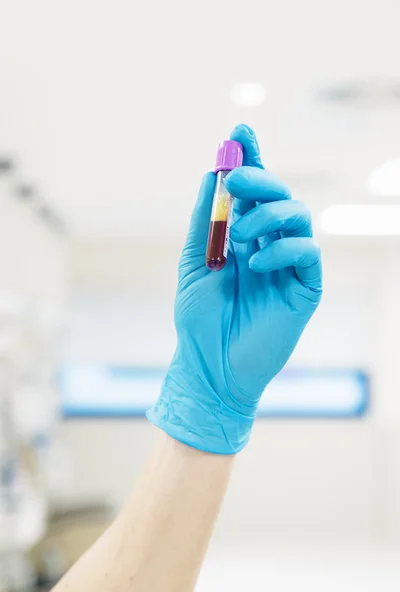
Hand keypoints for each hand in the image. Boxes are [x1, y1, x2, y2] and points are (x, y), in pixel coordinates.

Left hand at [147, 125, 321, 453]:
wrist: (211, 368)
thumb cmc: (199, 321)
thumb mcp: (193, 264)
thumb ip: (203, 222)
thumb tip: (208, 174)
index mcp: (242, 238)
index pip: (251, 191)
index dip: (250, 158)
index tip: (239, 130)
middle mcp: (268, 245)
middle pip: (278, 195)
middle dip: (259, 178)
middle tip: (234, 178)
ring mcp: (288, 265)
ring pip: (298, 215)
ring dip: (269, 213)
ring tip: (240, 234)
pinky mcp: (305, 287)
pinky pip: (307, 252)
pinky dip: (283, 248)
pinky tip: (255, 264)